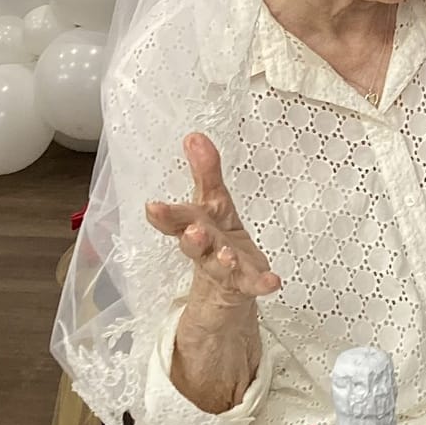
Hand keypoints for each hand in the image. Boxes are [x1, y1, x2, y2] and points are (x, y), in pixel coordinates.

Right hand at [145, 133, 280, 311]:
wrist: (224, 288)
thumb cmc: (217, 238)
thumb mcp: (213, 203)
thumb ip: (206, 173)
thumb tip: (194, 136)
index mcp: (196, 226)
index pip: (180, 218)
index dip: (167, 214)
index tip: (152, 206)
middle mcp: (206, 249)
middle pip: (196, 243)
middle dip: (193, 238)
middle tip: (194, 231)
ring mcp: (225, 270)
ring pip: (220, 265)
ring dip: (223, 260)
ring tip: (228, 256)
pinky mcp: (245, 285)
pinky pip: (253, 284)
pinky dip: (262, 282)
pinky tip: (273, 281)